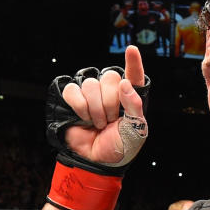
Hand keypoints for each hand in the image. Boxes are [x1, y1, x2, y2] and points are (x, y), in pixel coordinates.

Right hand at [60, 46, 147, 167]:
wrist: (99, 160)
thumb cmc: (121, 146)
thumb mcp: (136, 130)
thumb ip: (134, 106)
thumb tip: (124, 83)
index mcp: (130, 97)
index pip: (134, 75)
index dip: (133, 62)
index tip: (131, 49)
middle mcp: (111, 90)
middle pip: (110, 77)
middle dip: (110, 103)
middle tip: (110, 121)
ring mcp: (91, 92)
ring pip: (91, 83)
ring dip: (95, 109)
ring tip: (99, 123)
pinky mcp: (73, 97)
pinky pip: (73, 90)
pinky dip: (79, 106)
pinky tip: (84, 118)